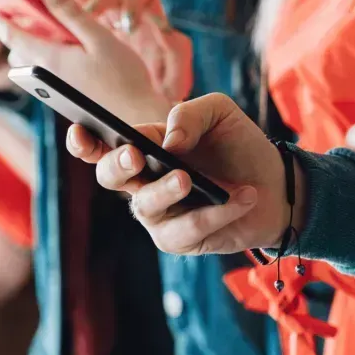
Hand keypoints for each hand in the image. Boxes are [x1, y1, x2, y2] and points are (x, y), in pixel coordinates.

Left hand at [0, 0, 171, 123]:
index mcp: (50, 60)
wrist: (137, 118)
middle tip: (34, 13)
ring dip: (34, 46)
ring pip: (31, 63)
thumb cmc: (124, 78)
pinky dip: (49, 57)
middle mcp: (46, 77)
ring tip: (56, 32)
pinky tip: (73, 52)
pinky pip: (45, 74)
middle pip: (18, 50)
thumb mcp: (99, 37)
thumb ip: (69, 12)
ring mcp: (54, 90)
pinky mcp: (64, 98)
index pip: (12, 36)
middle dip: (19, 31)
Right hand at [67, 93, 299, 254]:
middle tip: (136, 155)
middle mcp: (142, 182)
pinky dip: (218, 212)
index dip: (84, 141)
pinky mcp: (181, 239)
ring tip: (189, 178)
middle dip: (118, 166)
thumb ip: (190, 114)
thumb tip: (170, 142)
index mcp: (142, 147)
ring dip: (166, 190)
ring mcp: (159, 214)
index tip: (80, 132)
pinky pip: (189, 228)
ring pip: (146, 206)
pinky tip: (243, 196)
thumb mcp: (219, 114)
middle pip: (109, 177)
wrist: (275, 184)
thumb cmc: (238, 146)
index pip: (101, 145)